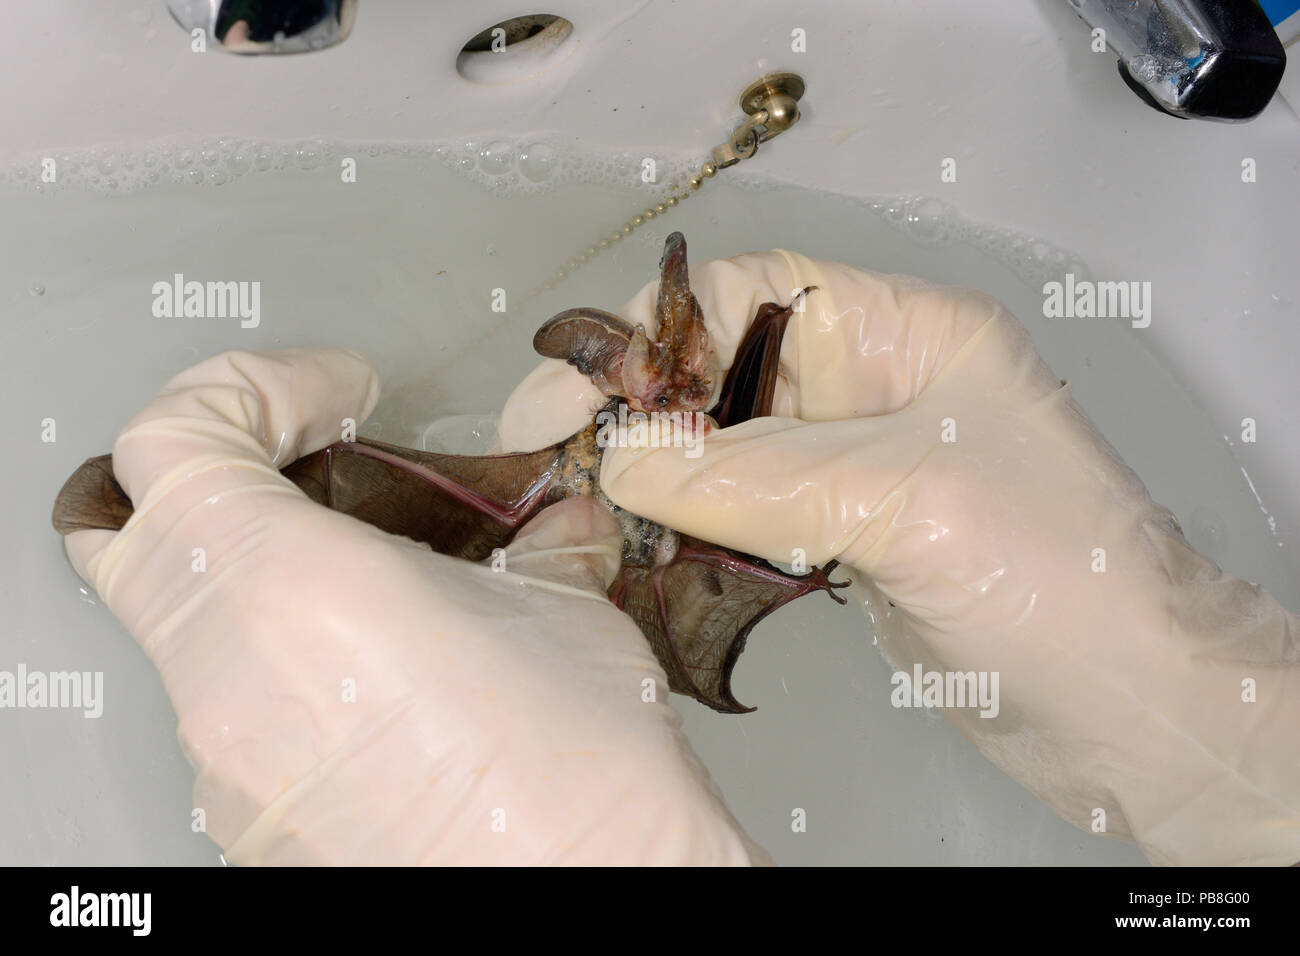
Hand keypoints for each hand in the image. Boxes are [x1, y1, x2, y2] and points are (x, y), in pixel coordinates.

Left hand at [66, 348, 765, 864]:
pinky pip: (231, 712)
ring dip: (262, 578)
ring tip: (381, 586)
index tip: (333, 397)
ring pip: (185, 628)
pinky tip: (388, 680)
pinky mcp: (248, 821)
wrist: (599, 905)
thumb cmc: (587, 783)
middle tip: (313, 464)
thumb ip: (535, 546)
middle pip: (132, 532)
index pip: (169, 444)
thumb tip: (549, 527)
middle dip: (216, 474)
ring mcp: (225, 766)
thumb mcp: (568, 614)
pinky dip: (284, 664)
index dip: (245, 387)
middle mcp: (228, 684)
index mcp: (292, 597)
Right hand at [501, 249, 1299, 865]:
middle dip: (635, 412)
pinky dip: (686, 530)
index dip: (650, 339)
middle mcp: (870, 385)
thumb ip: (756, 477)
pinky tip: (639, 549)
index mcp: (902, 333)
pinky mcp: (839, 534)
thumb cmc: (1059, 576)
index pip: (747, 295)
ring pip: (722, 449)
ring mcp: (852, 463)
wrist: (1125, 704)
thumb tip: (623, 461)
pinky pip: (740, 514)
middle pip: (721, 373)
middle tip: (546, 462)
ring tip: (571, 509)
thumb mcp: (904, 499)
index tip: (568, 399)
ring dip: (651, 477)